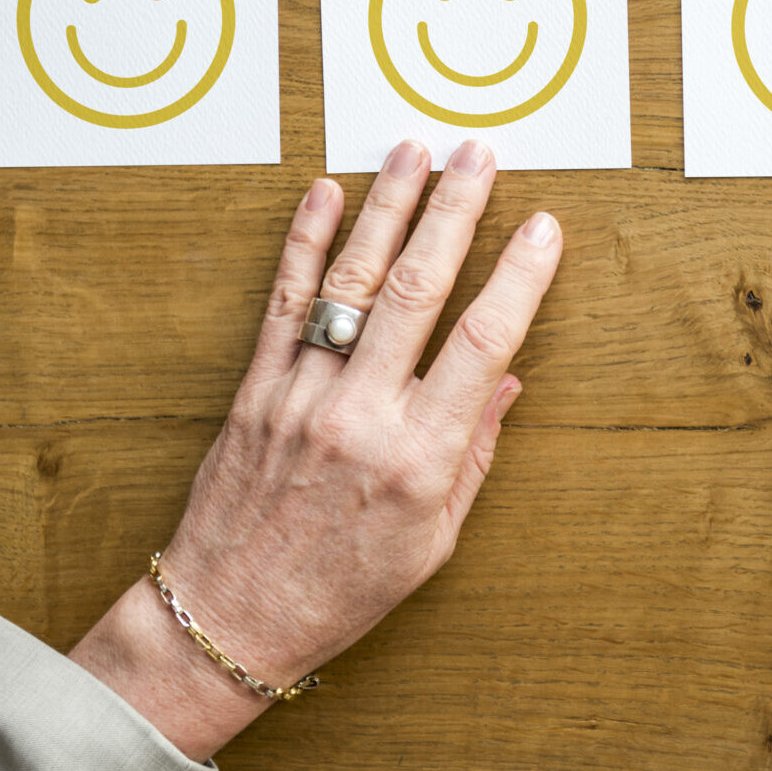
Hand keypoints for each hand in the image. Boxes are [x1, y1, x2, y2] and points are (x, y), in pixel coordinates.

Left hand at [71, 140, 560, 761]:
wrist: (228, 619)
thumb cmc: (343, 588)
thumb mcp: (435, 540)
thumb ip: (474, 452)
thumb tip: (504, 378)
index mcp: (419, 458)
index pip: (480, 344)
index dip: (517, 278)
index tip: (543, 227)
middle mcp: (362, 416)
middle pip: (418, 291)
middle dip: (454, 212)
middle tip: (479, 155)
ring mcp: (303, 394)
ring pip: (352, 281)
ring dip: (386, 207)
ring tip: (413, 151)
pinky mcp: (256, 387)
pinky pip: (283, 301)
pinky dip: (303, 241)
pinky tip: (323, 193)